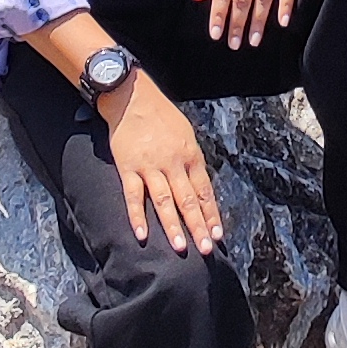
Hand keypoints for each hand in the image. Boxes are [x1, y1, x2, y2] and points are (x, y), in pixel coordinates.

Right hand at [100, 73, 221, 254]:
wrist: (133, 98)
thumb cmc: (161, 116)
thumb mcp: (186, 135)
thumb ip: (192, 162)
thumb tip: (200, 187)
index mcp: (190, 156)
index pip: (204, 191)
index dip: (211, 215)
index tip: (217, 236)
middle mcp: (173, 163)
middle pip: (189, 200)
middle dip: (198, 226)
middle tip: (206, 249)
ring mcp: (150, 166)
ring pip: (164, 201)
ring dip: (173, 226)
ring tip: (181, 247)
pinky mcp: (128, 167)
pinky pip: (134, 196)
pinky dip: (137, 216)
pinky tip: (142, 235)